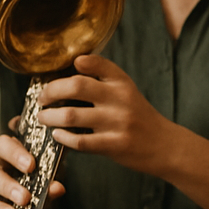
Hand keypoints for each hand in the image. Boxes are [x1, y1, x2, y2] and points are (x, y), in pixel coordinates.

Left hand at [36, 54, 168, 175]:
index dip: (79, 61)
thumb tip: (69, 68)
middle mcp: (120, 99)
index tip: (66, 66)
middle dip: (51, 91)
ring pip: (72, 115)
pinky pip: (80, 141)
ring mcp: (118, 122)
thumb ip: (102, 80)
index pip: (98, 63)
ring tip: (42, 117)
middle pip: (76, 86)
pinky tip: (57, 134)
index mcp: (121, 83)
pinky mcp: (115, 145)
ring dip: (50, 116)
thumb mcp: (126, 92)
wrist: (167, 146)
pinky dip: (63, 137)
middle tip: (42, 98)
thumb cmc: (138, 117)